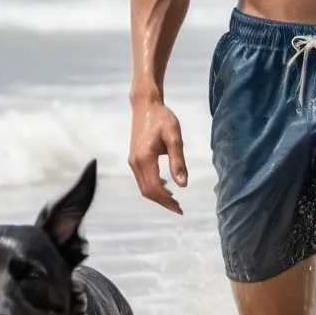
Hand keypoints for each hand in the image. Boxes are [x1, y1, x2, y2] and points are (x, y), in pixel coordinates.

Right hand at [128, 99, 187, 213]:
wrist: (145, 105)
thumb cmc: (162, 118)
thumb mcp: (174, 137)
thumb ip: (178, 161)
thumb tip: (183, 185)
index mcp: (145, 158)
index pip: (155, 187)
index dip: (167, 200)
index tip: (180, 208)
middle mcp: (135, 162)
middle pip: (148, 191)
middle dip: (163, 202)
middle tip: (179, 209)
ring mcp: (132, 161)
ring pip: (143, 187)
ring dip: (158, 196)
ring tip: (174, 201)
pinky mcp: (134, 158)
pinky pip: (142, 179)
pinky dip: (153, 187)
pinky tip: (166, 187)